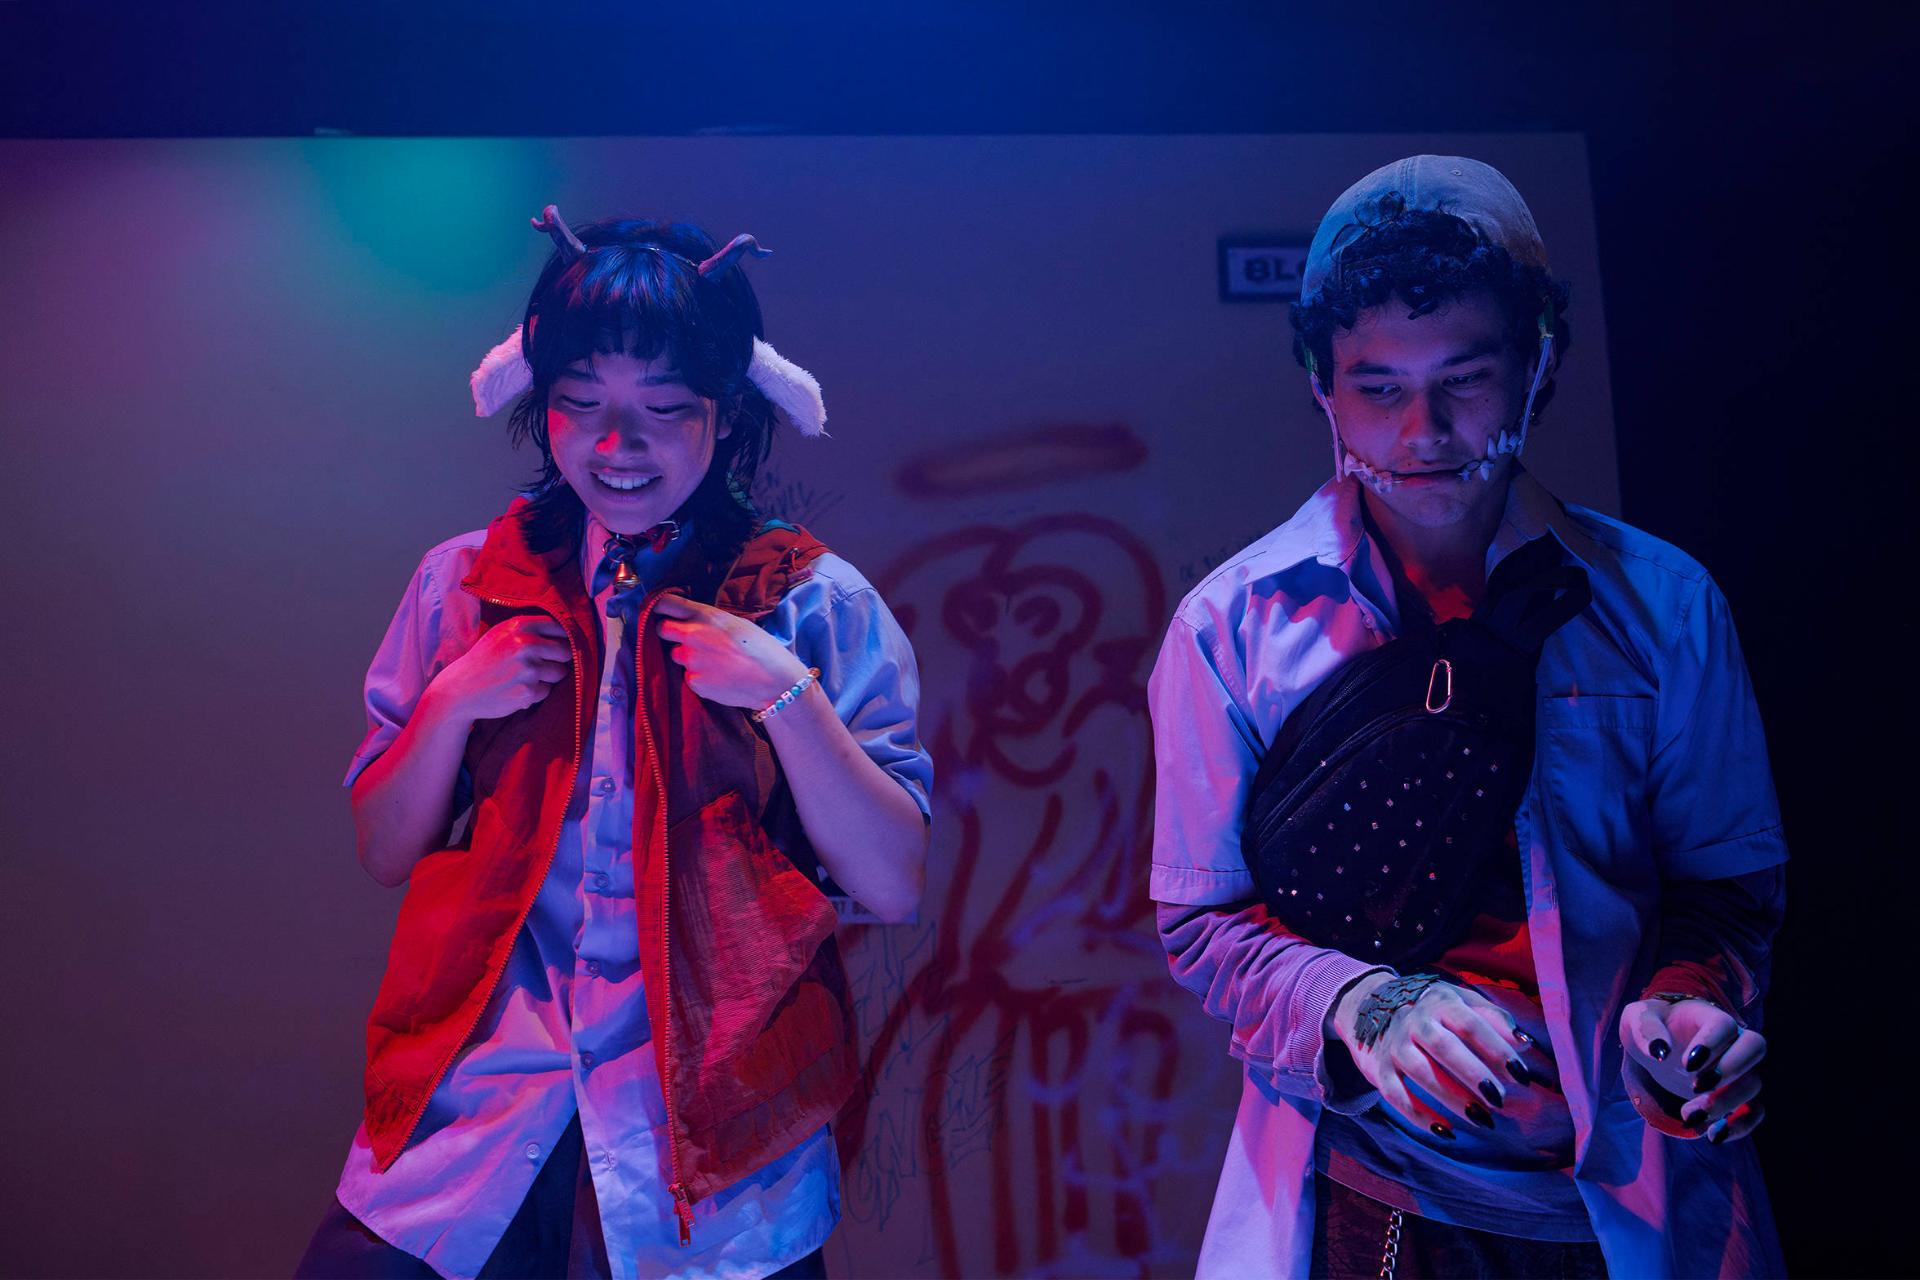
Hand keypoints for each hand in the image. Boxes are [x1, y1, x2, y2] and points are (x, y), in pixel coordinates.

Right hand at [427, 615, 571, 723]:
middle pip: (566, 652)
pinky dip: (535, 693)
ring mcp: (528, 669)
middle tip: (538, 665)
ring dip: (547, 677)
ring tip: (523, 677)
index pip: (561, 628)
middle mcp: (526, 644)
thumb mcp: (503, 633)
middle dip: (557, 660)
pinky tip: (516, 689)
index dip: (562, 639)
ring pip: (560, 672)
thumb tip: (569, 631)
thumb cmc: (485, 659)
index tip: (554, 647)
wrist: (460, 689)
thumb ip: (531, 629)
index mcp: (521, 625)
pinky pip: (547, 691)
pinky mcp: (528, 691)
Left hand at [653, 593, 808, 709]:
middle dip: (669, 633)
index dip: (659, 607)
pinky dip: (699, 678)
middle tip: (685, 639)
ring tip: (714, 663)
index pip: (666, 603)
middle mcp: (693, 635)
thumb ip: (710, 621)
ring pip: (676, 656)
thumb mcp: (737, 623)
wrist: (774, 681)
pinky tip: (719, 678)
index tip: (661, 612)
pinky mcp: (694, 682)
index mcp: (705, 615)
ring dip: (688, 658)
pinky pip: (688, 677)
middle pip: (661, 629)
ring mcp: (691, 660)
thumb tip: (691, 622)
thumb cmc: (762, 649)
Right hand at [1330, 971, 1548, 1139]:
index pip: (1470, 1024)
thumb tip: (1525, 1043)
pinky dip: (1419, 1116)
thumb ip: (1493, 1019)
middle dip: (1473, 1074)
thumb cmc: (1434, 1011)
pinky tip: (1446, 1130)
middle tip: (1499, 1100)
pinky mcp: (1380, 1069)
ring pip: (1421, 1072)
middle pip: (1444, 1047)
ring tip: (1482, 1119)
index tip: (1521, 1076)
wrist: (1371, 1008)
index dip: (1497, 1049)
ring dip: (1452, 1098)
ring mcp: (1394, 1045)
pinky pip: (1396, 1095)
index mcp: (1440, 1003)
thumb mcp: (1461, 1002)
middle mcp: (1414, 1021)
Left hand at [1620, 996, 1765, 1142]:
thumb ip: (1645, 1030)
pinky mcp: (1738, 1094)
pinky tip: (1714, 1135)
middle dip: (1730, 1070)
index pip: (1724, 1024)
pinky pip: (1755, 1111)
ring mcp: (1738, 1068)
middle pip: (1755, 1047)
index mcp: (1707, 1016)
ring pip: (1753, 1083)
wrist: (1661, 1043)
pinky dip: (1741, 1126)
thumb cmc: (1651, 1026)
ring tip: (1689, 1116)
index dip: (1711, 1043)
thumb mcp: (1636, 1020)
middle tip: (1696, 1087)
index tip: (1686, 1064)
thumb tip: (1659, 1051)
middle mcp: (1732, 1040)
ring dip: (1726, 1103)